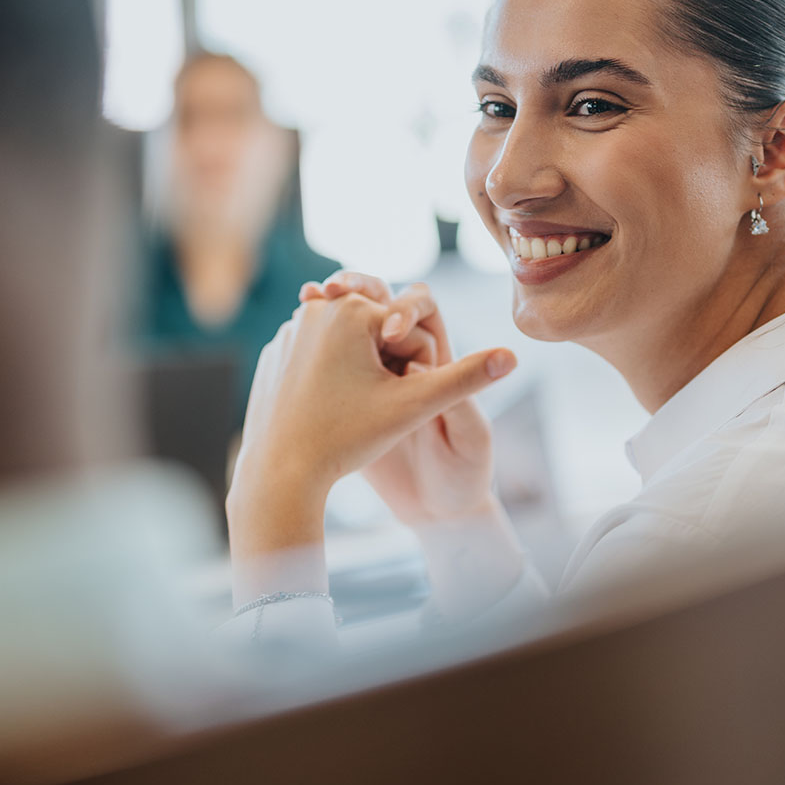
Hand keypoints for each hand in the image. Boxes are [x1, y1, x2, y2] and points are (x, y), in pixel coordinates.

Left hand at [228, 286, 515, 564]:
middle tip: (368, 411)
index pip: (407, 335)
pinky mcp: (272, 354)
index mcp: (352, 312)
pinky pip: (315, 362)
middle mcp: (315, 311)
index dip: (410, 374)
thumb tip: (512, 356)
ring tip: (347, 416)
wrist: (279, 472)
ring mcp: (287, 331)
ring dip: (357, 377)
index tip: (390, 405)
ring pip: (346, 350)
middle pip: (375, 337)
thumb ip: (467, 377)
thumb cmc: (347, 438)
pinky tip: (324, 415)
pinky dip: (327, 384)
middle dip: (383, 372)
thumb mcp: (415, 406)